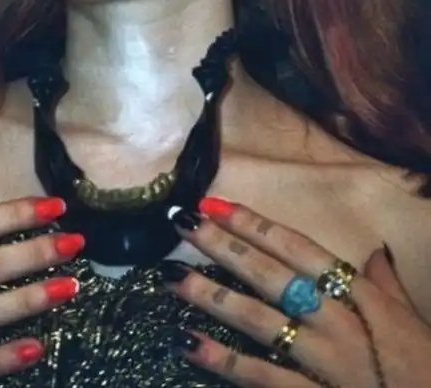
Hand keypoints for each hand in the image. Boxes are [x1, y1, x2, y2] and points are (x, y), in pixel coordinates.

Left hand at [164, 199, 430, 386]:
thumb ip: (386, 282)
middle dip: (221, 245)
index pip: (296, 248)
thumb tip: (375, 251)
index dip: (252, 224)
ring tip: (170, 277)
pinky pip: (261, 376)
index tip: (215, 203)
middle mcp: (336, 319)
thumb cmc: (424, 365)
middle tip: (182, 221)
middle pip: (268, 274)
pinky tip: (188, 343)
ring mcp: (322, 359)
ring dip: (209, 296)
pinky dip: (222, 360)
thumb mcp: (411, 317)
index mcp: (359, 292)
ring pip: (256, 319)